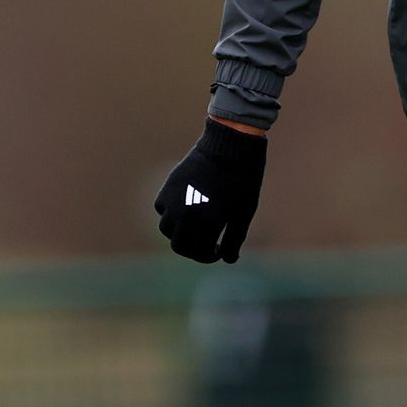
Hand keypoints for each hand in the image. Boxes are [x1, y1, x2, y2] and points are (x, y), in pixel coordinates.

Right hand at [154, 118, 267, 262]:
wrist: (229, 146)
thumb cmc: (243, 181)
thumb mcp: (244, 212)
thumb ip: (235, 239)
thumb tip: (228, 260)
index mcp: (209, 223)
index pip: (201, 252)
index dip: (211, 256)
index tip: (220, 251)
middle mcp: (186, 215)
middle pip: (180, 246)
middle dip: (193, 250)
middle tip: (206, 246)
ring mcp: (173, 201)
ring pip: (167, 230)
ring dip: (181, 234)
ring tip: (196, 228)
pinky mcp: (167, 188)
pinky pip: (162, 209)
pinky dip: (172, 215)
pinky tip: (188, 209)